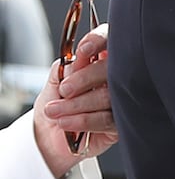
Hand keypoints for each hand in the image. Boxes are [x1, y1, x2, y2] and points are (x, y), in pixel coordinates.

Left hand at [36, 23, 116, 177]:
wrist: (49, 138)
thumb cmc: (55, 104)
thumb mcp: (54, 82)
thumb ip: (66, 67)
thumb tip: (78, 59)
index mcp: (99, 60)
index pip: (108, 40)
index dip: (99, 41)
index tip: (84, 50)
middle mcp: (115, 77)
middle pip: (113, 69)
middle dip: (85, 78)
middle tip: (65, 90)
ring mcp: (121, 100)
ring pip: (108, 96)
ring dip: (77, 105)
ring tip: (55, 111)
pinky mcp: (120, 123)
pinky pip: (107, 120)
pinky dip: (83, 121)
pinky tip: (66, 123)